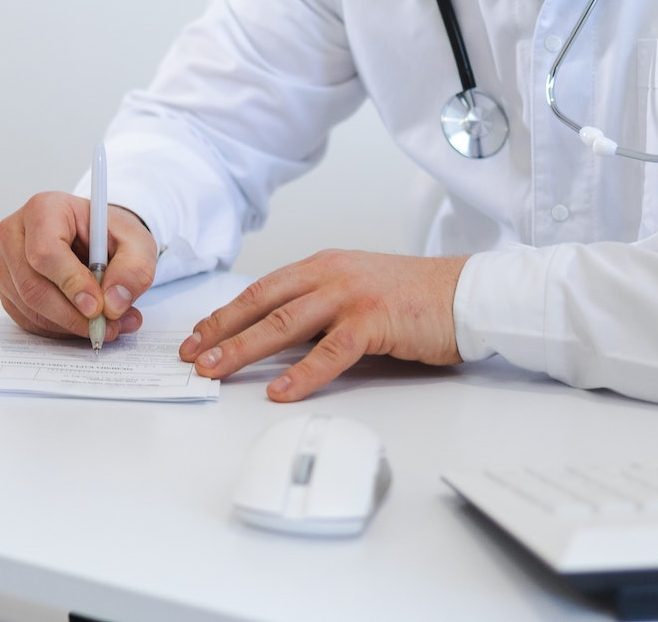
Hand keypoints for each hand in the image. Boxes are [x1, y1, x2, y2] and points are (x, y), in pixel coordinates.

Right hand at [0, 191, 156, 342]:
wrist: (95, 239)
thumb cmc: (109, 234)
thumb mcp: (137, 243)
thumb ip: (133, 269)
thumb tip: (113, 303)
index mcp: (44, 209)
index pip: (45, 251)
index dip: (70, 283)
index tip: (97, 307)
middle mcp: (15, 234)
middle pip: (32, 286)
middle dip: (73, 314)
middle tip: (108, 326)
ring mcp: (6, 263)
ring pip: (29, 308)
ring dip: (70, 325)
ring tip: (108, 323)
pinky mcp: (7, 288)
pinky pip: (27, 320)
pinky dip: (59, 329)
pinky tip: (84, 320)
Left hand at [179, 250, 468, 400]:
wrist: (467, 292)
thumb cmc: (414, 298)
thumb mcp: (356, 292)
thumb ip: (320, 310)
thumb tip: (281, 342)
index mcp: (322, 267)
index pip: (260, 290)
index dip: (225, 313)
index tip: (197, 335)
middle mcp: (329, 275)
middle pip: (261, 304)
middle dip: (220, 330)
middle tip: (190, 355)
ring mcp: (350, 296)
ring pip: (283, 324)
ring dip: (244, 349)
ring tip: (215, 370)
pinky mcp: (374, 321)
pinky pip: (330, 352)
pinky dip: (301, 374)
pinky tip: (279, 391)